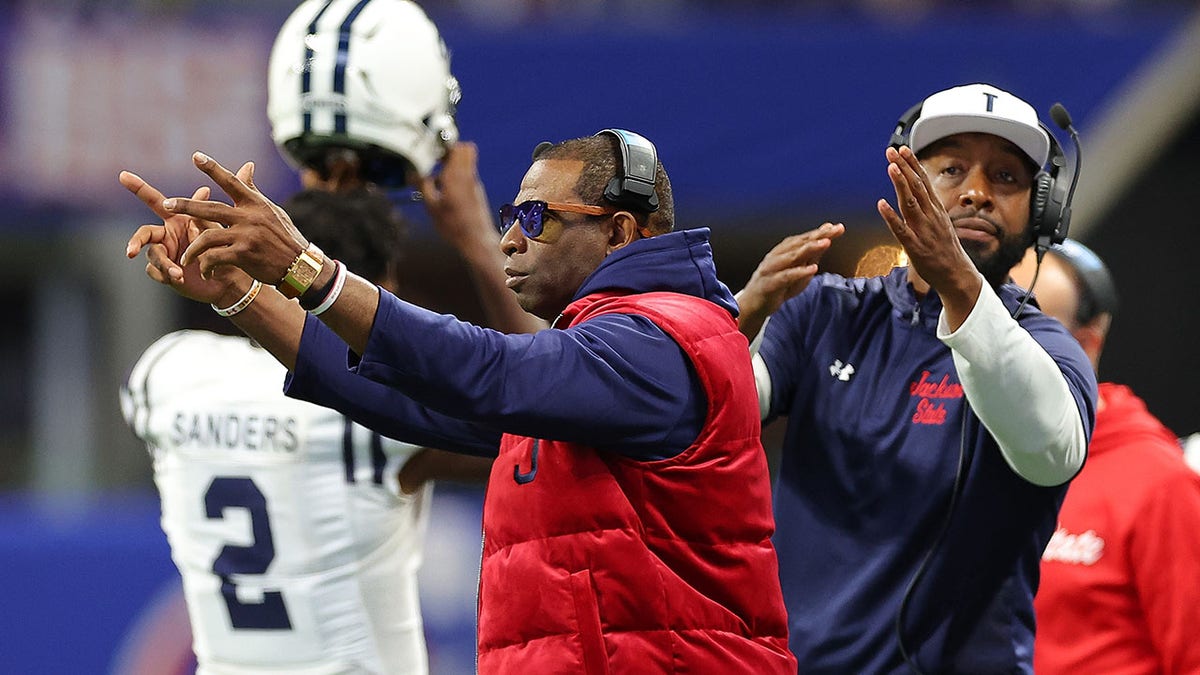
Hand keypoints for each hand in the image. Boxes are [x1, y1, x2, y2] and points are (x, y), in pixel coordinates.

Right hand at [121, 169, 252, 304]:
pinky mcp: (165, 273)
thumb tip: (249, 165)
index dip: (139, 188)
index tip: (123, 175)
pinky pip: (157, 272)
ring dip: (164, 263)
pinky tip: (179, 279)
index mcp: (177, 219)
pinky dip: (167, 275)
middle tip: (130, 251)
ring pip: (153, 256)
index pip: (156, 201)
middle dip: (135, 240)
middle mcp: (166, 235)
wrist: (230, 275)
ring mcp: (164, 254)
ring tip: (177, 272)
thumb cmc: (225, 245)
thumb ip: (229, 197)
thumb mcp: (224, 222)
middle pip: (144, 233)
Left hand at [164, 152, 307, 285]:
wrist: (300, 266)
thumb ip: (253, 191)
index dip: (212, 168)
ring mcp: (246, 236)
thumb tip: (247, 166)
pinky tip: (204, 272)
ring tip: (185, 257)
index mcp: (255, 204)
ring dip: (192, 249)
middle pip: (210, 208)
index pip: (231, 182)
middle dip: (185, 206)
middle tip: (165, 204)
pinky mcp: (243, 255)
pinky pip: (215, 258)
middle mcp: (249, 217)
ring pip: (207, 236)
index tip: (195, 156)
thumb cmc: (285, 237)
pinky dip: (206, 266)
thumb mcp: (272, 211)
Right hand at [419, 142, 497, 253]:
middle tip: (436, 158)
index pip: (457, 147)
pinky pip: (466, 174)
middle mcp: (468, 176)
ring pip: (466, 161)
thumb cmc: (454, 226)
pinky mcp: (476, 191)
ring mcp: (474, 183)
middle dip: (450, 150)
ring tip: (438, 175)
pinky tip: (445, 189)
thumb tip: (413, 173)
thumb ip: (422, 185)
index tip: (432, 149)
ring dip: (453, 163)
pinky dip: (456, 175)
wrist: (476, 239)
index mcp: (456, 176)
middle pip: (466, 149)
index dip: (444, 145)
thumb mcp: (431, 206)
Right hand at [736, 222, 843, 337]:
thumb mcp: (799, 269)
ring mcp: (771, 268)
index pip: (805, 238)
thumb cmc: (778, 285)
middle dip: (817, 236)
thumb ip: (812, 254)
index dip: (821, 232)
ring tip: (825, 243)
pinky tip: (812, 269)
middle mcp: (777, 256)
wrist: (754, 304)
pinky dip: (798, 272)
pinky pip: (785, 276)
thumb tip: (826, 237)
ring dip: (809, 248)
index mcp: (784, 250)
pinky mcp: (769, 283)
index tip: (837, 227)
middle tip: (834, 230)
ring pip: (791, 256)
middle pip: (799, 243)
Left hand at [876, 145, 978, 295]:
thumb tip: (918, 193)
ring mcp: (923, 230)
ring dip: (900, 184)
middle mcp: (931, 216)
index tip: (902, 149)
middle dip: (903, 167)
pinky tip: (881, 204)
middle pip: (916, 187)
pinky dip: (891, 217)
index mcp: (936, 209)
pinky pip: (901, 230)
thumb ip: (929, 208)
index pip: (923, 181)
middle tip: (891, 150)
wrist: (958, 275)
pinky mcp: (915, 247)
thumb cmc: (945, 249)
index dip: (912, 164)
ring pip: (910, 203)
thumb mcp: (940, 223)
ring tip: (890, 167)